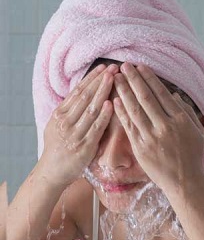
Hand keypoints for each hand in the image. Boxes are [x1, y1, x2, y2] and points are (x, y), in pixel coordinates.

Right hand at [40, 63, 115, 187]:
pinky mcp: (84, 146)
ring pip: (90, 108)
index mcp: (60, 114)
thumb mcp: (60, 125)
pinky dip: (103, 115)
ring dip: (103, 92)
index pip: (78, 91)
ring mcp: (74, 133)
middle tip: (113, 67)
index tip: (103, 67)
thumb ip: (71, 112)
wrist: (53, 171)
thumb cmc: (60, 147)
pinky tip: (111, 104)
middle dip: (100, 80)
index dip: (91, 78)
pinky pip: (95, 127)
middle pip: (85, 96)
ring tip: (114, 79)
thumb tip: (85, 95)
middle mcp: (66, 121)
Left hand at [112, 62, 203, 193]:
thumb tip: (174, 95)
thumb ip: (187, 112)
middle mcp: (166, 126)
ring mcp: (151, 137)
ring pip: (134, 109)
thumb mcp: (197, 132)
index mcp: (181, 120)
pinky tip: (114, 99)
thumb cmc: (192, 156)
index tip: (141, 67)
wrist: (184, 181)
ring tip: (116, 78)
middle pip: (146, 98)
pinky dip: (121, 111)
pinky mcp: (140, 147)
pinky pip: (128, 125)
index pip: (162, 94)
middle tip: (124, 66)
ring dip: (124, 91)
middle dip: (134, 79)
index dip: (150, 79)